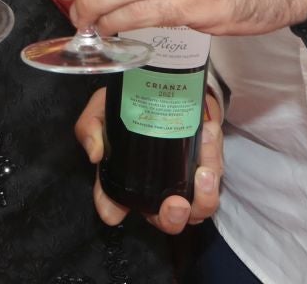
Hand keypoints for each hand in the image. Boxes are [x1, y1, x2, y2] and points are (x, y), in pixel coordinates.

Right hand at [75, 86, 222, 232]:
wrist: (169, 87)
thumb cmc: (132, 103)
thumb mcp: (103, 108)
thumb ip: (90, 127)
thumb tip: (95, 154)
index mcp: (127, 179)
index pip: (114, 204)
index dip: (112, 210)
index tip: (114, 212)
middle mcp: (156, 188)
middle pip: (165, 219)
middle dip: (172, 218)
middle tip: (176, 203)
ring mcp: (185, 182)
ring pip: (198, 208)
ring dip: (204, 196)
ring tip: (203, 171)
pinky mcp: (208, 168)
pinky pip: (216, 177)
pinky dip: (214, 161)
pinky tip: (209, 137)